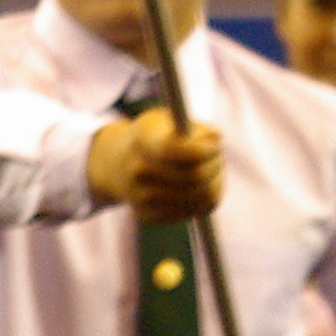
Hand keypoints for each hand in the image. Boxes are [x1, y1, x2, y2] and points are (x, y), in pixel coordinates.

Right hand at [89, 108, 224, 221]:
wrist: (118, 164)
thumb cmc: (155, 136)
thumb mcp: (170, 120)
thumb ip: (195, 128)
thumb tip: (215, 140)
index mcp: (143, 141)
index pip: (176, 151)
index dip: (203, 150)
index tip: (215, 145)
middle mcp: (137, 170)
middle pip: (195, 176)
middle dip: (215, 166)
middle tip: (218, 158)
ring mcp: (140, 196)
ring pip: (198, 198)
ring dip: (213, 184)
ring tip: (211, 172)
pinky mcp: (147, 216)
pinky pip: (190, 212)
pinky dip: (202, 202)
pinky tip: (200, 188)